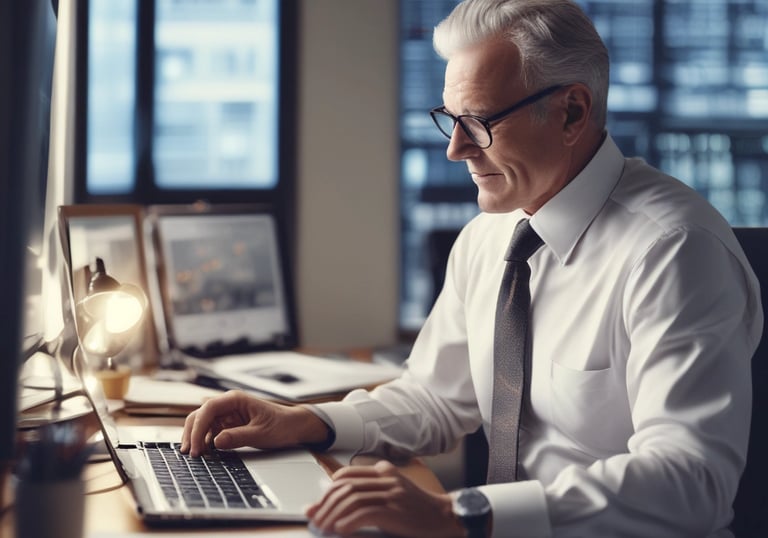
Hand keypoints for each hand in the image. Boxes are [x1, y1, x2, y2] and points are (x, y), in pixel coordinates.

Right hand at [180, 390, 328, 456]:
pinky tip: (204, 454)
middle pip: (200, 415)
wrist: (294, 426)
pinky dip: (205, 442)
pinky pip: (211, 431)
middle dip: (192, 433)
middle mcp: (228, 404)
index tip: (195, 446)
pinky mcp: (229, 425)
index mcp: (235, 399)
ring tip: (195, 456)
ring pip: (203, 423)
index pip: (208, 409)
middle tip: (190, 454)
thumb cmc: (281, 425)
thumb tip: (215, 442)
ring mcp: (227, 414)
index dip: (198, 428)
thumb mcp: (261, 433)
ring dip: (196, 438)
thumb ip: (238, 437)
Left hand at [306, 460, 463, 537]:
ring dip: (332, 515)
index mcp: (385, 471)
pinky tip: (339, 530)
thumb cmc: (419, 511)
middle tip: (314, 519)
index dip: (327, 490)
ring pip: (351, 499)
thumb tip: (339, 508)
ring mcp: (392, 493)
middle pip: (345, 487)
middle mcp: (386, 478)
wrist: (447, 518)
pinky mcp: (395, 510)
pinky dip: (348, 522)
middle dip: (325, 504)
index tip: (316, 505)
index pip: (347, 475)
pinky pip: (364, 513)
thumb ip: (370, 496)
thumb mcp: (395, 495)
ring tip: (322, 528)